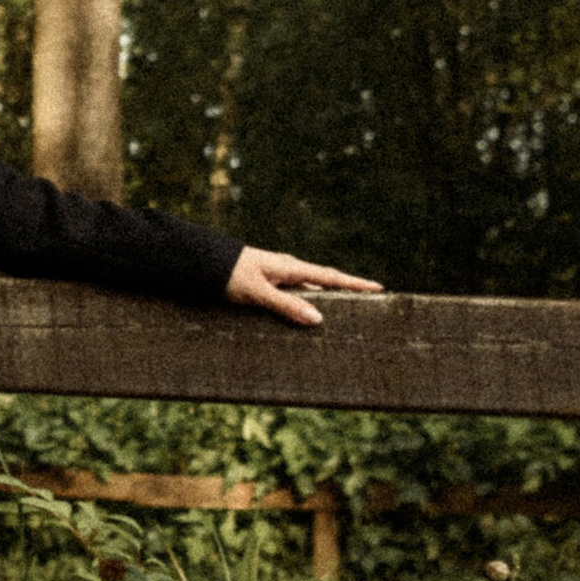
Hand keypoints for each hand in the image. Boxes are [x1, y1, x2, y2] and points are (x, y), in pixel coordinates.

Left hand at [225, 246, 381, 328]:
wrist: (200, 262)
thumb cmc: (227, 275)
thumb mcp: (257, 293)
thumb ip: (286, 305)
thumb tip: (319, 318)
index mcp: (290, 268)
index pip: (330, 277)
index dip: (354, 284)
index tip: (379, 288)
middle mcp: (288, 270)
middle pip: (324, 281)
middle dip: (347, 291)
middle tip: (371, 301)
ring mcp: (278, 275)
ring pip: (309, 289)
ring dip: (326, 299)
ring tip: (346, 313)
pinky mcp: (267, 283)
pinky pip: (294, 295)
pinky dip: (306, 304)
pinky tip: (308, 316)